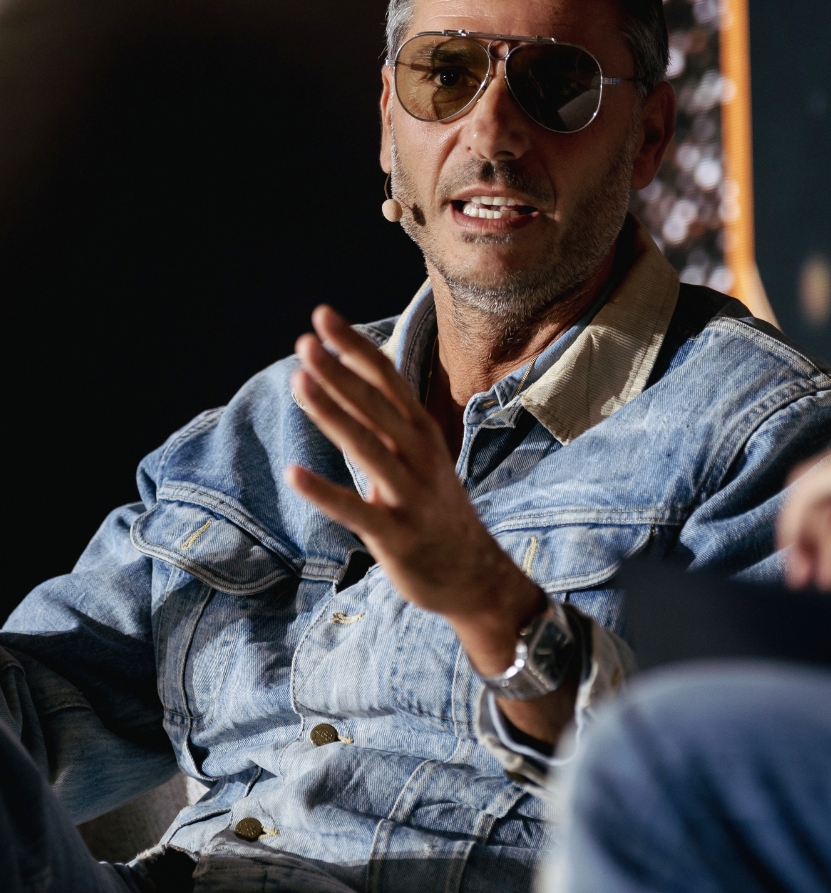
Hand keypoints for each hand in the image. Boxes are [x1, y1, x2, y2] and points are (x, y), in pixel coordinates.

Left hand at [284, 306, 543, 672]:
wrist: (474, 576)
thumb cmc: (433, 507)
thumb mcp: (415, 457)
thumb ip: (380, 421)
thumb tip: (339, 377)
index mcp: (421, 431)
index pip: (387, 378)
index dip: (354, 346)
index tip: (322, 316)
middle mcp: (420, 456)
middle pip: (376, 405)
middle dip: (340, 371)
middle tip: (305, 341)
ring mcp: (410, 495)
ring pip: (368, 447)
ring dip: (333, 414)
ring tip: (298, 382)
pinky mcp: (397, 536)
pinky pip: (357, 511)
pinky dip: (325, 492)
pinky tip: (294, 473)